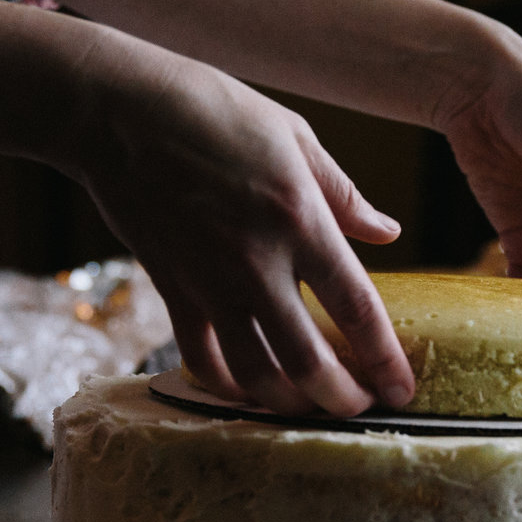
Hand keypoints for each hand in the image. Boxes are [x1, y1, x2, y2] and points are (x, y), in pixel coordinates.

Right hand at [67, 29, 415, 415]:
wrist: (118, 112)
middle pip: (307, 359)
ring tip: (308, 408)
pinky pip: (200, 356)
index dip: (384, 359)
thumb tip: (387, 232)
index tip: (402, 390)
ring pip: (254, 372)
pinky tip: (246, 390)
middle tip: (359, 412)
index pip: (356, 307)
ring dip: (286, 403)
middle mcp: (257, 262)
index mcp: (300, 220)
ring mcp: (209, 281)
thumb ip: (343, 194)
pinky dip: (225, 384)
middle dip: (339, 399)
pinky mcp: (170, 288)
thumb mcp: (293, 136)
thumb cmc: (212, 109)